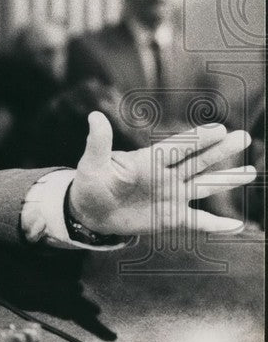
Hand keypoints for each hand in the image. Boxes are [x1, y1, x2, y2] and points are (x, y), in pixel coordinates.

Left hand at [68, 112, 255, 235]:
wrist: (90, 212)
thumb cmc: (91, 184)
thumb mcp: (93, 163)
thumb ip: (99, 142)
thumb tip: (94, 116)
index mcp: (149, 160)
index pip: (178, 147)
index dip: (197, 139)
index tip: (219, 128)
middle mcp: (166, 176)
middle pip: (198, 162)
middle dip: (221, 151)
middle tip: (243, 137)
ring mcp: (171, 196)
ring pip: (204, 185)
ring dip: (226, 180)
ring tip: (250, 171)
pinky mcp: (171, 217)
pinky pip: (198, 222)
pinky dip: (216, 225)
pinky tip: (236, 225)